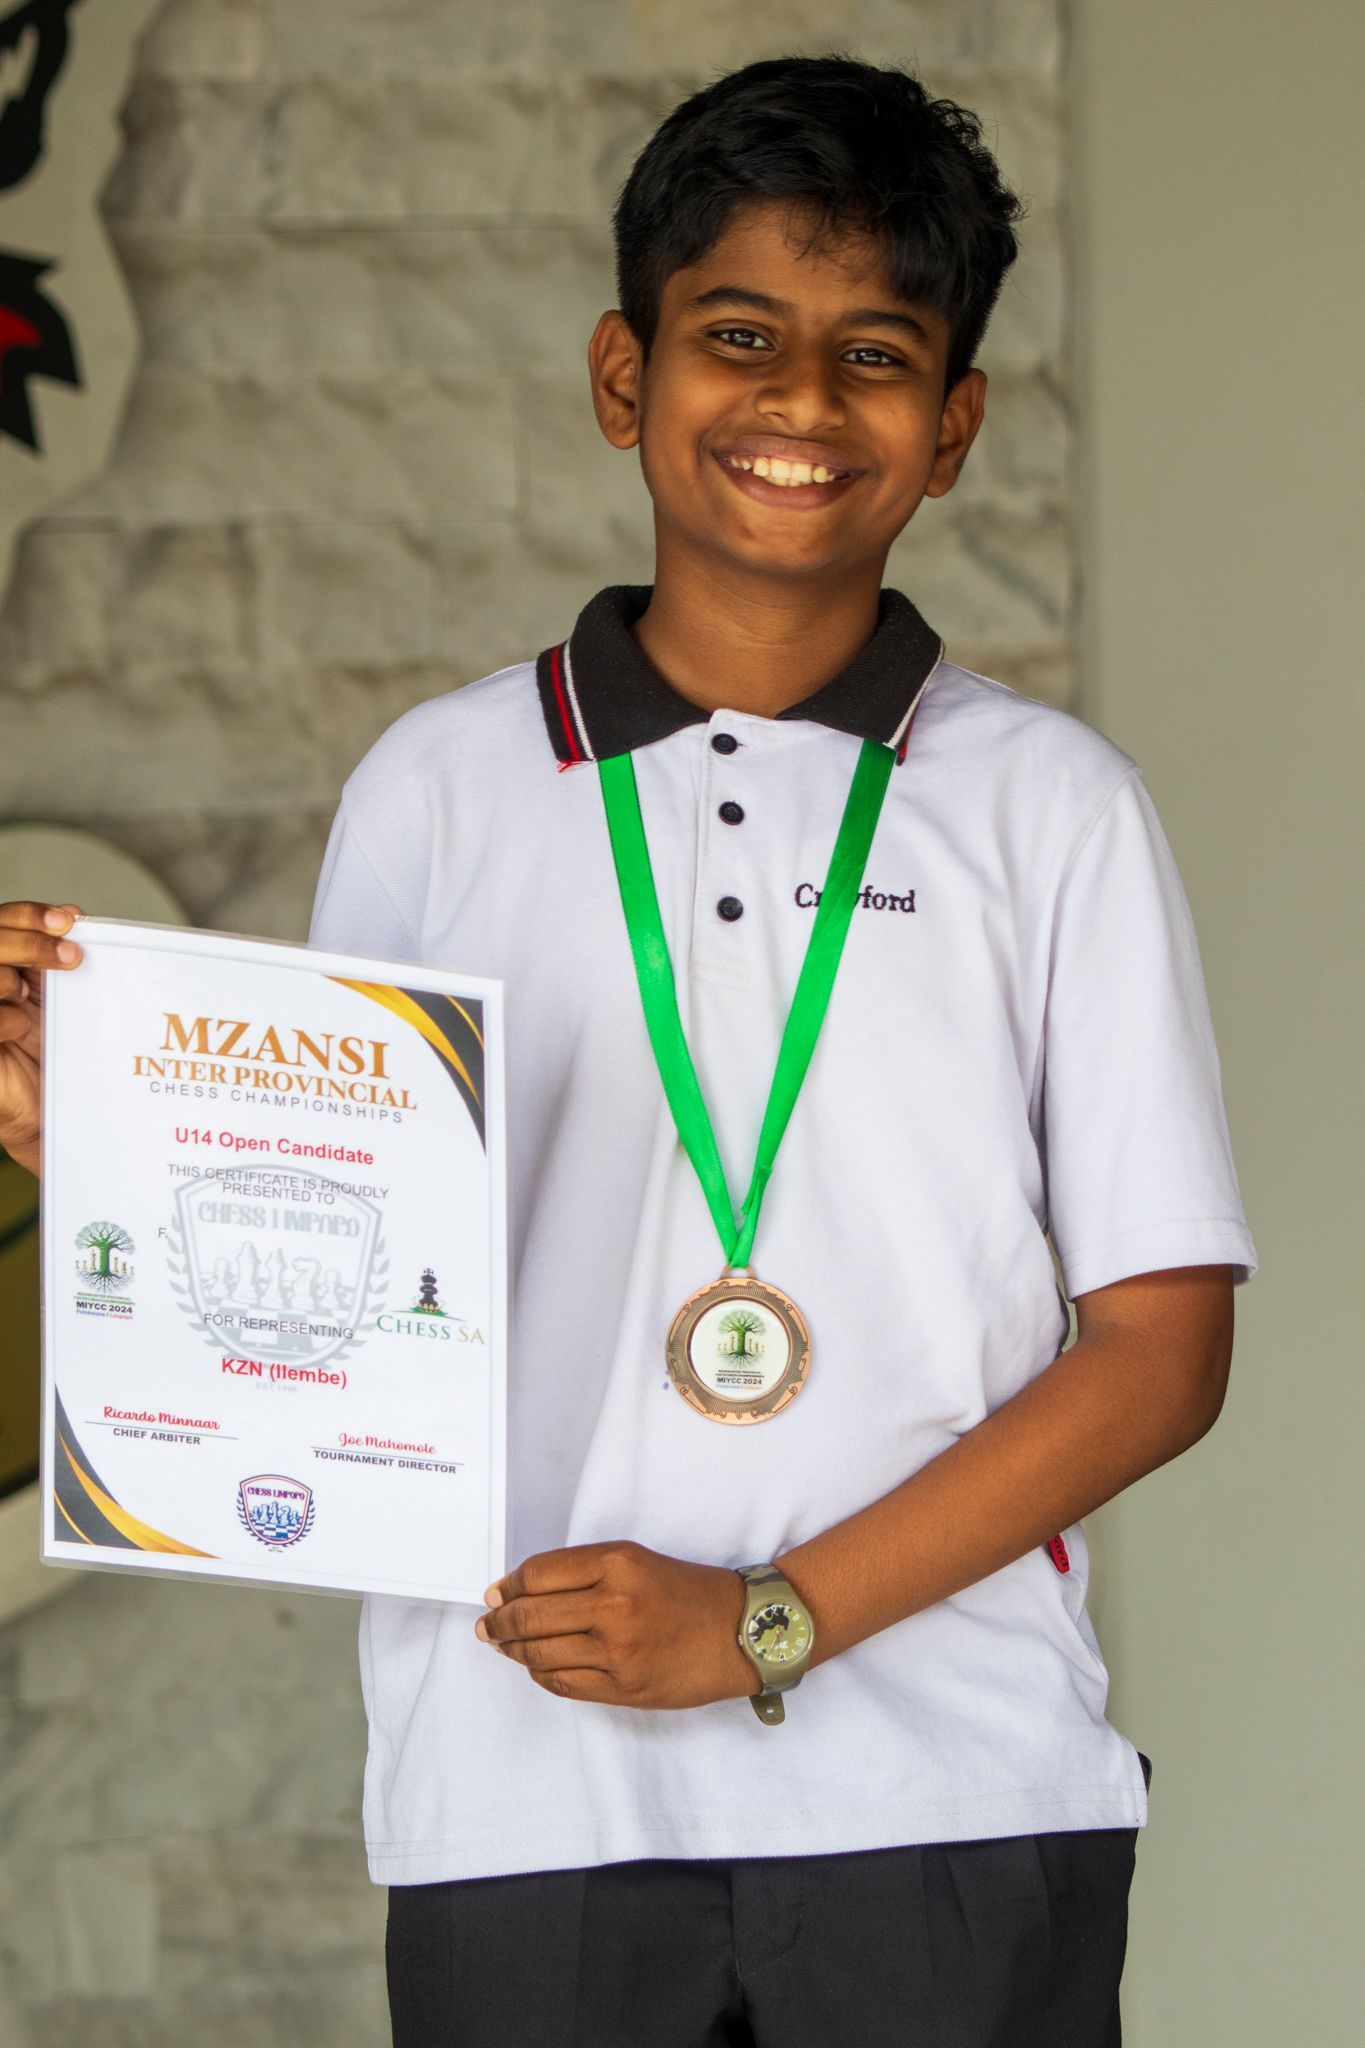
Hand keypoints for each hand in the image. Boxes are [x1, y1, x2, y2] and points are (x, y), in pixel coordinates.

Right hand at [0, 901, 83, 1176]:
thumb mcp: (61, 1002)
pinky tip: (20, 1030)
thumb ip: (58, 961)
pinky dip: (5, 1018)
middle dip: (30, 940)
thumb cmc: (57, 1058)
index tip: (69, 920)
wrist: (50, 1118)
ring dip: (13, 975)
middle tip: (71, 955)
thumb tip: (73, 916)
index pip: (4, 922)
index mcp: (5, 967)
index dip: (29, 915)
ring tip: (36, 993)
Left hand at [476, 1540, 756, 1709]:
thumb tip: (520, 1590)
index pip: (538, 1574)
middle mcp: (615, 1605)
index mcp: (617, 1563)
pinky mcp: (624, 1689)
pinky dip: (540, 1674)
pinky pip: (563, 1684)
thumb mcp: (637, 1561)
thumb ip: (583, 1572)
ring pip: (540, 1653)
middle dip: (499, 1622)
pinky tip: (536, 1666)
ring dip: (514, 1650)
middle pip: (530, 1615)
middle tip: (488, 1625)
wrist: (742, 1631)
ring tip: (504, 1645)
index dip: (508, 1585)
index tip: (496, 1592)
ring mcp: (618, 1652)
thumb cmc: (689, 1592)